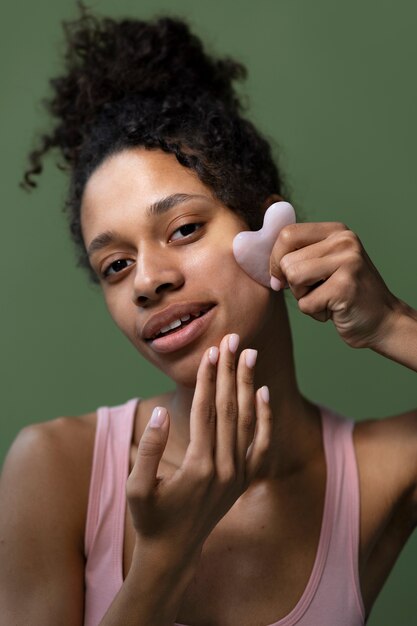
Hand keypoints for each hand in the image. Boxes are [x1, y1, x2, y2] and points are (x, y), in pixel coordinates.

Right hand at [126, 334, 271, 560]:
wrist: (174, 552)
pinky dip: (266, 417)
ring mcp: (239, 474)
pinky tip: (264, 392)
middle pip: (229, 407)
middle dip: (230, 370)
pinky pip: (261, 443)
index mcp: (199, 466)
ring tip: (248, 354)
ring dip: (247, 384)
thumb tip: (162, 412)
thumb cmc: (151, 518)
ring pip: (247, 419)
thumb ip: (151, 448)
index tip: (210, 350)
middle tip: (232, 339)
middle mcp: (225, 467)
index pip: (205, 410)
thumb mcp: (138, 488)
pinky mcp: (245, 479)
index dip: (207, 378)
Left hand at [269, 222, 400, 348]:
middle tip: (314, 290)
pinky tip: (335, 310)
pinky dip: (315, 313)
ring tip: (326, 299)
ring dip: (304, 297)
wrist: (382, 321)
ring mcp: (348, 262)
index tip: (279, 277)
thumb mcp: (323, 265)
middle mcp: (344, 241)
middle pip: (287, 260)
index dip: (274, 259)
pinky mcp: (346, 287)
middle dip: (292, 283)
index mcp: (336, 231)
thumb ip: (298, 253)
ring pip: (293, 279)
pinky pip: (306, 303)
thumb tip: (251, 250)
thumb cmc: (344, 294)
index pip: (287, 234)